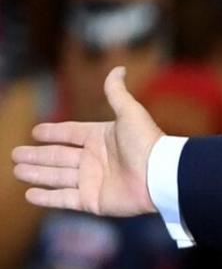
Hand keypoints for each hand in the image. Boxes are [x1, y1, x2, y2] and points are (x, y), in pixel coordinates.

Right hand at [11, 67, 163, 215]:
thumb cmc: (146, 143)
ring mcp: (92, 181)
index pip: (70, 133)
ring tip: (16, 170)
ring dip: (36, 173)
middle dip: (37, 155)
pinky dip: (46, 197)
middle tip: (15, 154)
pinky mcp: (92, 201)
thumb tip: (119, 68)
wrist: (159, 176)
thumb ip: (117, 92)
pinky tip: (30, 194)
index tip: (35, 132)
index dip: (53, 132)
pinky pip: (63, 198)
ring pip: (56, 176)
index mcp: (101, 137)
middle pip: (58, 156)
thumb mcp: (129, 112)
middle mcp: (95, 159)